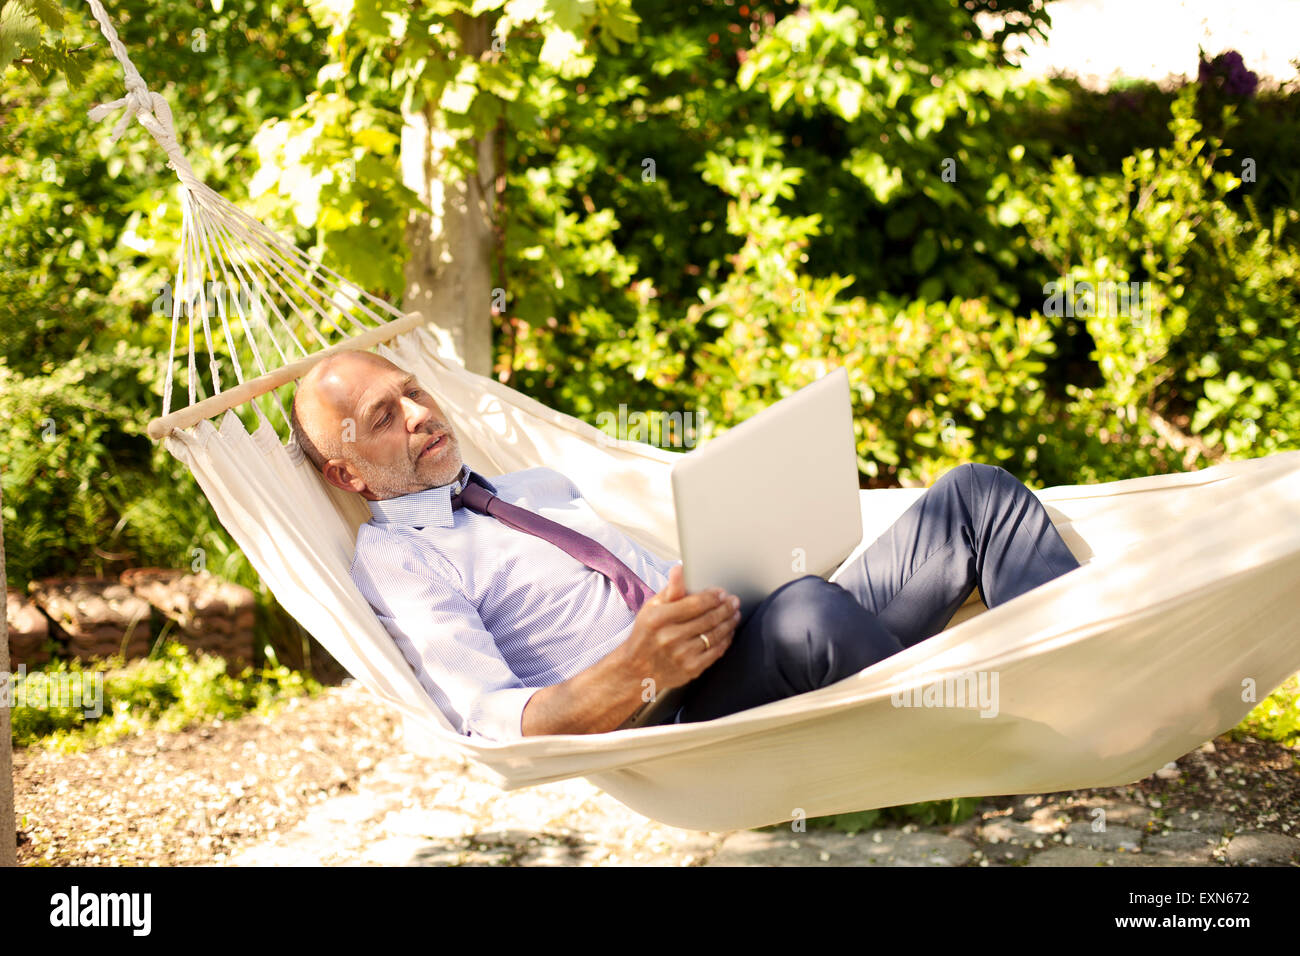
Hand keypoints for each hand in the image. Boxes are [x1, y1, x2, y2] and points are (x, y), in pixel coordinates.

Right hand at [620, 564, 740, 693]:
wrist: (637, 670)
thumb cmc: (645, 635)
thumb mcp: (651, 609)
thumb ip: (670, 590)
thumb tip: (680, 569)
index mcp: (658, 619)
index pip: (695, 604)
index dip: (713, 597)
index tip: (722, 592)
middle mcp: (670, 637)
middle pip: (708, 619)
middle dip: (726, 608)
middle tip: (733, 601)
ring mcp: (682, 655)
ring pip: (715, 635)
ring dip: (729, 622)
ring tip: (734, 614)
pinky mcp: (691, 669)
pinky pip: (716, 652)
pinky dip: (726, 640)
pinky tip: (728, 632)